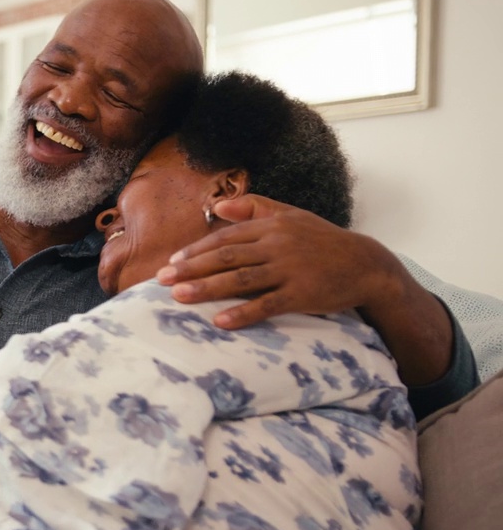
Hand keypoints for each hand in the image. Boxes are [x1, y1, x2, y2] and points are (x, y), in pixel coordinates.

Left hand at [156, 195, 402, 328]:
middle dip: (191, 269)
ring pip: (240, 279)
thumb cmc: (323, 241)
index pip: (225, 238)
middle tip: (161, 280)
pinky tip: (220, 322)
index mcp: (271, 227)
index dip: (196, 250)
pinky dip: (243, 313)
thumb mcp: (291, 216)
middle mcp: (276, 245)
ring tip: (179, 297)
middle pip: (225, 257)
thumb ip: (254, 209)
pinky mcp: (302, 294)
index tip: (172, 262)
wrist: (366, 265)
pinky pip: (267, 305)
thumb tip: (219, 206)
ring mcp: (289, 269)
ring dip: (207, 289)